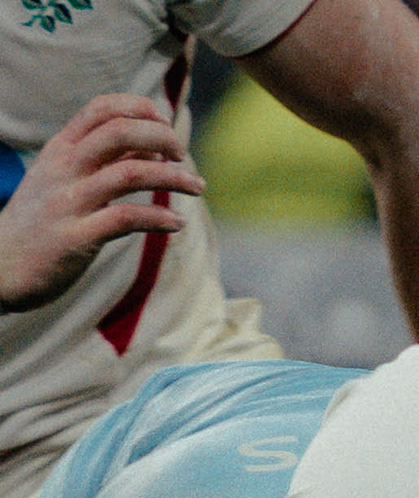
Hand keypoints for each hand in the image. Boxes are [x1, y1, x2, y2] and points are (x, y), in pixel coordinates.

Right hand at [0, 94, 203, 312]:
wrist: (0, 265)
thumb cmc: (39, 224)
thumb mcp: (62, 181)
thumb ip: (101, 163)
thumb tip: (149, 147)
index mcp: (59, 149)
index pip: (100, 109)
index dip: (138, 108)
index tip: (164, 122)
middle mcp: (64, 168)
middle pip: (119, 132)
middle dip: (160, 136)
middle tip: (183, 154)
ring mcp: (70, 202)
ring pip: (129, 173)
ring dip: (172, 177)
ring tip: (197, 187)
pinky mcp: (77, 238)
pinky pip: (125, 219)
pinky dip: (158, 219)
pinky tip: (177, 224)